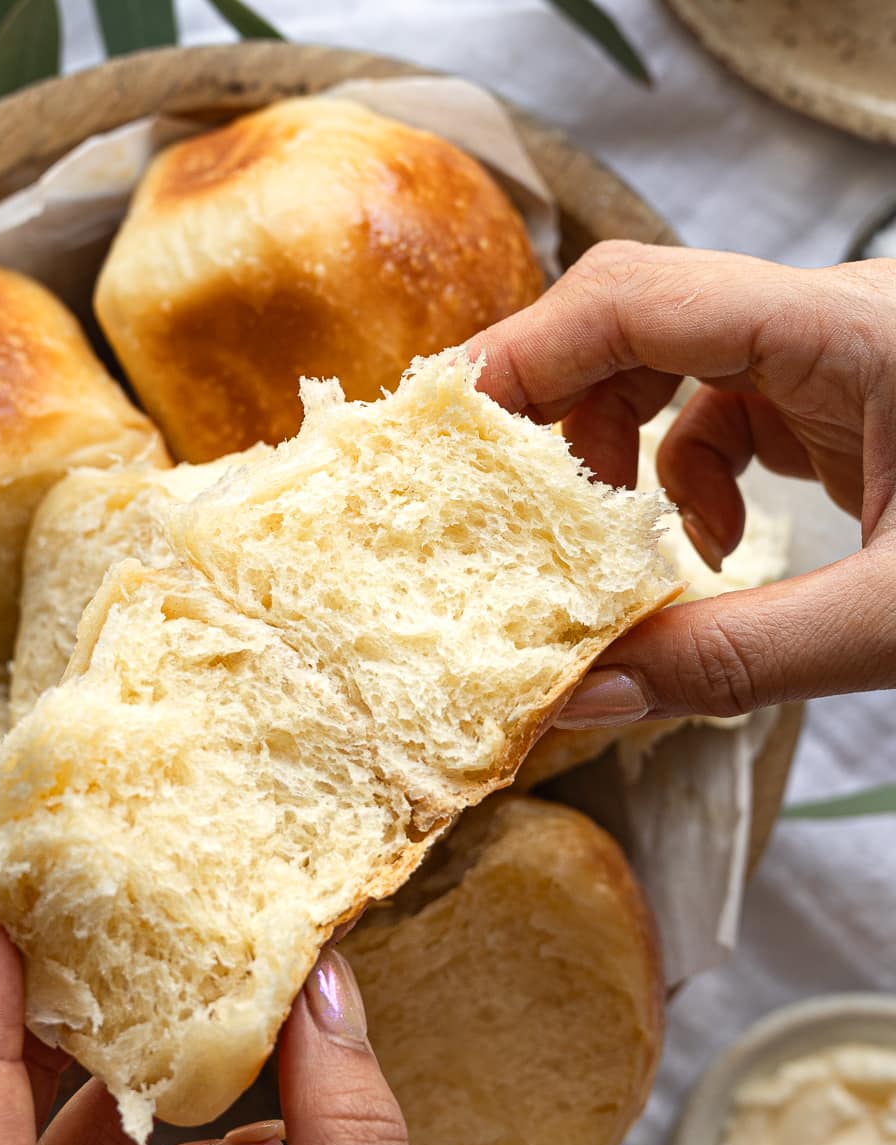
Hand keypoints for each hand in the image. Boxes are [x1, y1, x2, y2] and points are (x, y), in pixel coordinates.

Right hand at [467, 244, 895, 722]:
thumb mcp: (890, 620)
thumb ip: (738, 658)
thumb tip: (579, 698)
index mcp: (848, 330)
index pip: (637, 297)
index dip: (521, 354)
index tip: (442, 432)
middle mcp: (828, 316)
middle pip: (634, 317)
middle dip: (554, 409)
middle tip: (499, 501)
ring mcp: (830, 351)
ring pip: (669, 363)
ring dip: (620, 454)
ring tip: (621, 545)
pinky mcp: (835, 394)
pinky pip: (719, 411)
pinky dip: (685, 479)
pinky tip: (713, 545)